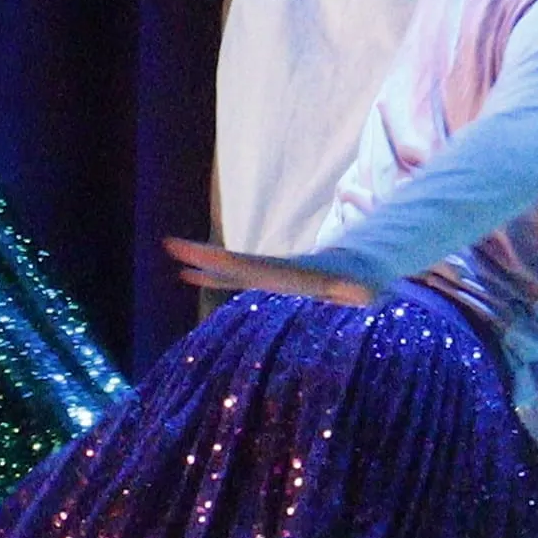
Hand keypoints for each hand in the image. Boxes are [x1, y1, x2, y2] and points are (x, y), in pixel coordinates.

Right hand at [165, 237, 383, 305]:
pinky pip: (233, 278)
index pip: (255, 268)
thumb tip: (365, 294)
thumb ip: (360, 291)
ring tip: (173, 252)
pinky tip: (189, 276)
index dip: (230, 264)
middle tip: (171, 244)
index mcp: (292, 272)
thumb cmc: (366, 283)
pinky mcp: (266, 280)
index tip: (209, 257)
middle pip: (234, 262)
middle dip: (204, 255)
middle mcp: (275, 268)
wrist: (363, 266)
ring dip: (202, 262)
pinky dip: (212, 276)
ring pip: (230, 268)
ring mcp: (268, 272)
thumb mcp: (364, 289)